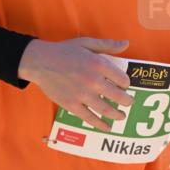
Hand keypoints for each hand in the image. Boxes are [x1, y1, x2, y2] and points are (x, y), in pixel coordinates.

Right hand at [18, 37, 133, 130]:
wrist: (40, 62)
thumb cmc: (63, 51)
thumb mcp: (86, 43)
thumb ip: (107, 45)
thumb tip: (126, 43)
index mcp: (99, 64)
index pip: (122, 79)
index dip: (126, 83)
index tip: (124, 85)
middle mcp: (93, 81)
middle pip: (118, 96)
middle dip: (127, 101)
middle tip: (129, 103)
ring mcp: (82, 95)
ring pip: (106, 110)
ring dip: (118, 115)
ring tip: (122, 116)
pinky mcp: (72, 105)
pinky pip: (90, 118)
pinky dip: (100, 124)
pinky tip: (107, 127)